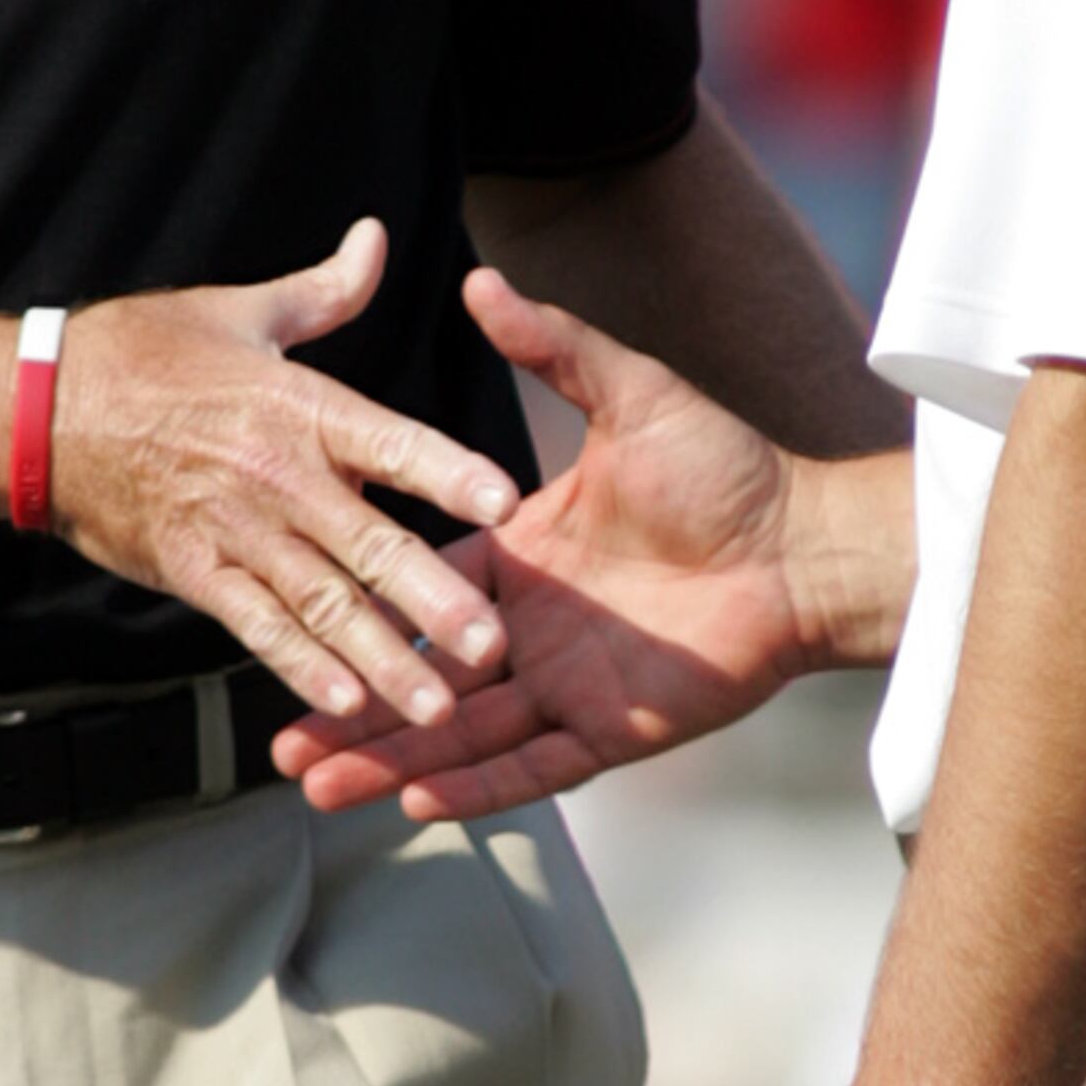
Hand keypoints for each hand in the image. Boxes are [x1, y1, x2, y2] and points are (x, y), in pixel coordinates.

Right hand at [52, 220, 514, 728]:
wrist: (38, 410)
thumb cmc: (141, 354)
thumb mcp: (240, 311)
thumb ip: (324, 292)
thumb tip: (378, 239)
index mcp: (300, 407)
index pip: (392, 442)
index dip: (449, 471)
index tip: (506, 501)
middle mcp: (277, 476)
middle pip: (370, 543)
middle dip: (434, 599)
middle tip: (491, 645)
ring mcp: (234, 532)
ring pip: (322, 603)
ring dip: (382, 656)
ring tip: (435, 704)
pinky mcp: (194, 573)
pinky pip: (256, 628)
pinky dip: (300, 667)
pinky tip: (345, 705)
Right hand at [278, 261, 824, 816]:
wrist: (807, 542)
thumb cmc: (727, 469)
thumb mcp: (628, 394)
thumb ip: (552, 348)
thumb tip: (482, 282)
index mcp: (520, 559)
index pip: (416, 592)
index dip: (354, 613)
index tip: (288, 620)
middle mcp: (531, 630)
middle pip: (420, 678)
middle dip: (350, 712)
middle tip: (279, 744)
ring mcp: (567, 686)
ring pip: (460, 736)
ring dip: (390, 762)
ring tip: (317, 784)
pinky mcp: (610, 730)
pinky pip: (532, 768)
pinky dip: (477, 788)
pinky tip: (416, 804)